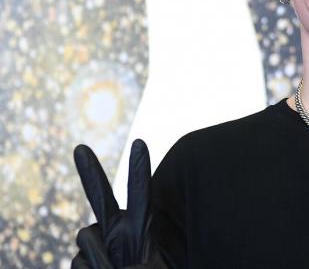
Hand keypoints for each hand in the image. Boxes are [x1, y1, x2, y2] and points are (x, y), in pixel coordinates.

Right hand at [72, 139, 166, 268]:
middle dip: (90, 172)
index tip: (139, 143)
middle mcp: (117, 231)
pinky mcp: (82, 261)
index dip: (139, 170)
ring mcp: (98, 244)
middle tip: (80, 147)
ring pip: (85, 236)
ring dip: (99, 260)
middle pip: (100, 196)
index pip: (141, 194)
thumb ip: (136, 266)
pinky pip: (77, 261)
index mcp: (141, 228)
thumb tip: (102, 264)